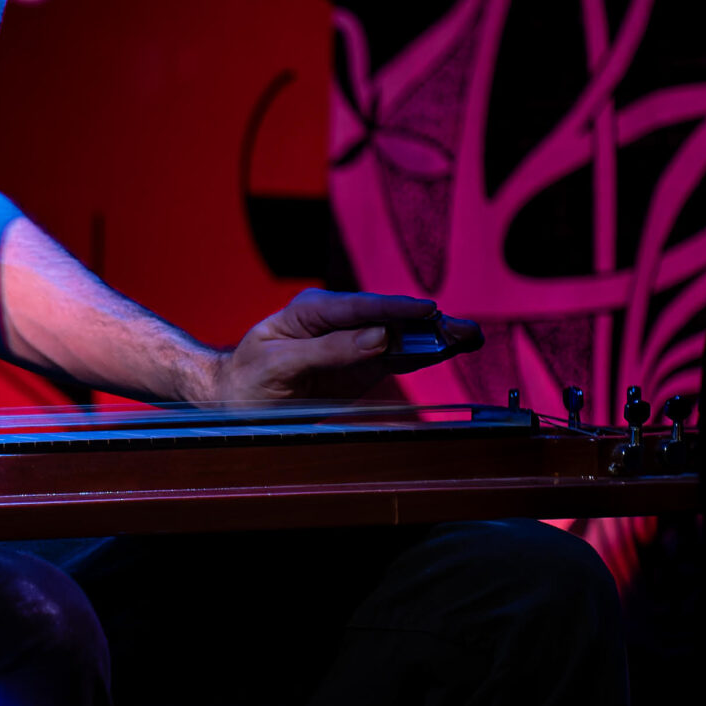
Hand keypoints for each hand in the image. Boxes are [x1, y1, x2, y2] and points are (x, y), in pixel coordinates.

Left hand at [208, 289, 481, 404]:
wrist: (236, 397)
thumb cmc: (249, 376)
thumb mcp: (279, 364)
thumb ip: (327, 351)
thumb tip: (378, 338)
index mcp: (311, 310)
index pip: (359, 308)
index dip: (395, 310)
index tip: (425, 311)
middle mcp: (337, 321)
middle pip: (387, 318)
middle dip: (426, 323)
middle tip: (462, 329)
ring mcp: (353, 341)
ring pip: (399, 335)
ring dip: (434, 337)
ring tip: (469, 338)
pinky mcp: (362, 363)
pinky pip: (398, 356)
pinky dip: (426, 354)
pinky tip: (451, 350)